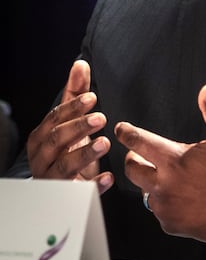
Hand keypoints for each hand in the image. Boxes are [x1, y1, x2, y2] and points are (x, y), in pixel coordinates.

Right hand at [27, 59, 113, 192]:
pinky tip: (109, 178)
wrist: (61, 185)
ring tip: (104, 143)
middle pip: (56, 141)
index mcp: (42, 137)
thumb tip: (80, 63)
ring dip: (84, 154)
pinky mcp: (67, 195)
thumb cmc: (66, 146)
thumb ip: (75, 93)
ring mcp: (52, 179)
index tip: (92, 99)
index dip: (72, 109)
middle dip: (78, 128)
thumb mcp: (70, 120)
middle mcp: (42, 158)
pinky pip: (78, 192)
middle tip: (101, 118)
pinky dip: (93, 185)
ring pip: (63, 167)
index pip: (54, 119)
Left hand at [115, 83, 205, 241]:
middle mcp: (165, 183)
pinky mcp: (171, 223)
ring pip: (144, 191)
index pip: (140, 142)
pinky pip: (158, 210)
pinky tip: (180, 195)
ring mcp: (166, 206)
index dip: (127, 133)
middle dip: (133, 158)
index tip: (121, 129)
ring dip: (150, 181)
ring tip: (166, 176)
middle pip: (132, 169)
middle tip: (141, 154)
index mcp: (176, 159)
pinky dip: (164, 201)